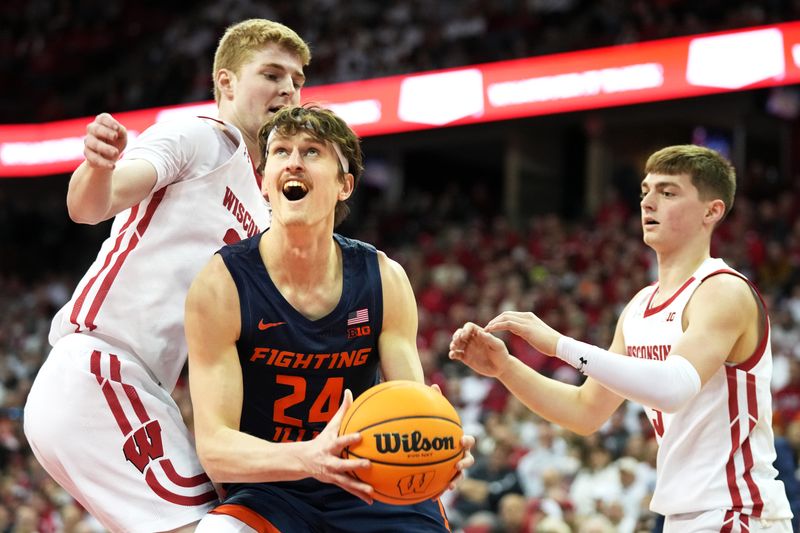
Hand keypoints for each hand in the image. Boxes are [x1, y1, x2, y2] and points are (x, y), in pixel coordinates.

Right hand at [83, 113, 127, 169]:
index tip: (117, 128)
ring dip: (104, 148)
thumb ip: (121, 131)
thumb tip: (117, 130)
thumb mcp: (122, 136)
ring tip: (116, 153)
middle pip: (95, 129)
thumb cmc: (116, 141)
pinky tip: (112, 166)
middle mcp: (92, 129)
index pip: (102, 118)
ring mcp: (88, 141)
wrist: (110, 156)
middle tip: (115, 136)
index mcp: (101, 122)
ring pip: (93, 143)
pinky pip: (92, 158)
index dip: (109, 122)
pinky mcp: (88, 154)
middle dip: (105, 132)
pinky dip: (103, 162)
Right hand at [301, 389, 373, 503]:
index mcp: (330, 446)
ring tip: (371, 491)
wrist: (304, 460)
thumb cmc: (323, 439)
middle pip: (342, 463)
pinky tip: (372, 499)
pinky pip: (349, 489)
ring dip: (359, 486)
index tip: (360, 436)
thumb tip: (349, 390)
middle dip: (354, 464)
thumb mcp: (331, 425)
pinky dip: (360, 494)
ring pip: (346, 481)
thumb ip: (343, 410)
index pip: (340, 441)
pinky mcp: (335, 482)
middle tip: (368, 464)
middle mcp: (330, 461)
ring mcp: (332, 473)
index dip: (349, 439)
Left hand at [428, 384, 475, 494]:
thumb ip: (435, 402)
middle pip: (468, 460)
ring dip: (457, 479)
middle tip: (457, 464)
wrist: (432, 443)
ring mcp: (455, 467)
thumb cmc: (436, 428)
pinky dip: (442, 490)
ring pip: (460, 475)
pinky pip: (446, 484)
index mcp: (459, 440)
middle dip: (465, 463)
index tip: (461, 440)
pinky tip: (434, 496)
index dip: (467, 441)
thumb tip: (433, 385)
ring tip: (451, 484)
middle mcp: (460, 454)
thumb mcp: (435, 416)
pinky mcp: (447, 477)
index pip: (468, 440)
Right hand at [448, 322, 512, 377]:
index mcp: (480, 333)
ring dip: (452, 344)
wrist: (501, 368)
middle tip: (456, 341)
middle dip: (456, 336)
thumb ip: (489, 338)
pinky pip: (456, 354)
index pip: (469, 327)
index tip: (464, 336)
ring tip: (453, 348)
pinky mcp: (465, 358)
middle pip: (460, 333)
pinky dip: (452, 354)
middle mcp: (472, 339)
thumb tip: (479, 332)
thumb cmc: (501, 354)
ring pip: (456, 343)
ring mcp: (468, 348)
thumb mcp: (498, 345)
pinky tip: (452, 355)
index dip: (465, 330)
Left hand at [485, 311, 560, 355]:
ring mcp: (526, 321)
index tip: (491, 327)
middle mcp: (526, 316)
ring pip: (505, 318)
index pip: (510, 315)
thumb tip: (516, 329)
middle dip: (494, 320)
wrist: (559, 345)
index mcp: (529, 317)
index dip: (499, 320)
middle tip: (486, 328)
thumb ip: (524, 329)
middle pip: (505, 314)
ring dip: (493, 323)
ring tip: (485, 330)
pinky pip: (507, 324)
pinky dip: (497, 326)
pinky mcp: (525, 328)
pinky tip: (490, 331)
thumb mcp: (534, 334)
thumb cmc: (549, 343)